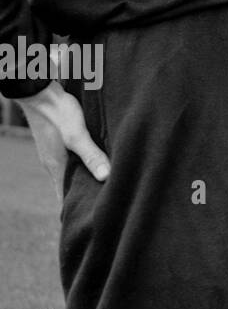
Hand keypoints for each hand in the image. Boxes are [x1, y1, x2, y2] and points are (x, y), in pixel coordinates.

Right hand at [15, 81, 109, 199]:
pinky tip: (99, 159)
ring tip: (107, 183)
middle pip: (70, 185)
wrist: (40, 90)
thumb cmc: (57, 112)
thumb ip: (91, 155)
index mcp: (56, 167)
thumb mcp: (77, 134)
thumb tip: (106, 177)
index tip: (91, 218)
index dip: (76, 207)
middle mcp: (54, 163)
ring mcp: (56, 152)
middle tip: (106, 202)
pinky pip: (73, 158)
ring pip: (72, 171)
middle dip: (85, 194)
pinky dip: (85, 163)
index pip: (64, 197)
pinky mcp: (60, 141)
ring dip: (86, 177)